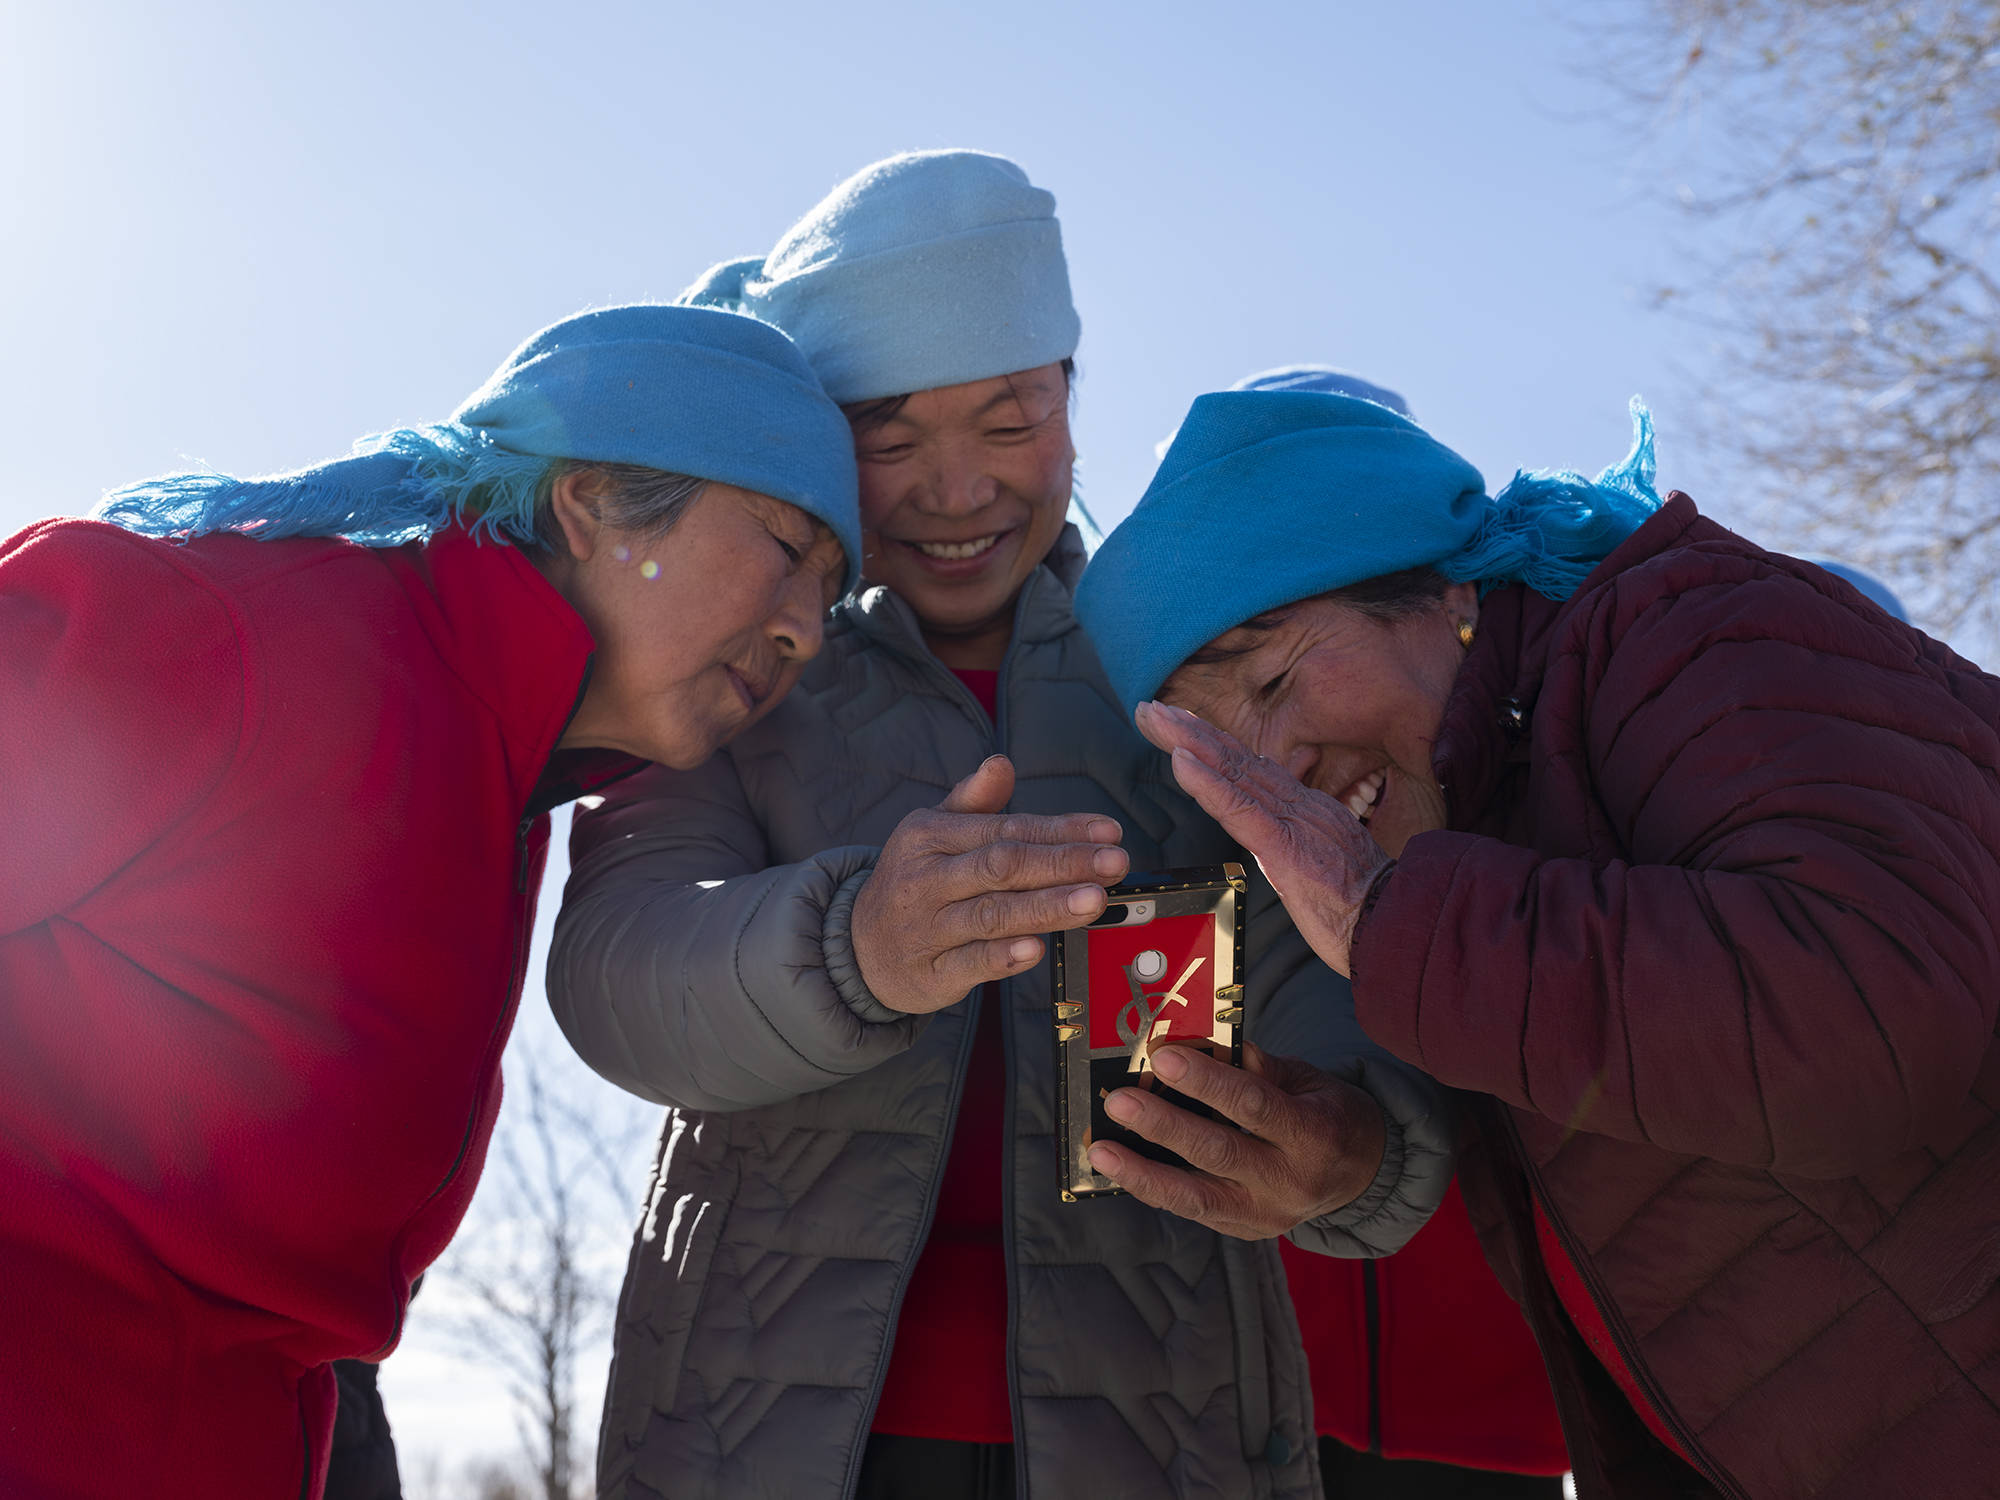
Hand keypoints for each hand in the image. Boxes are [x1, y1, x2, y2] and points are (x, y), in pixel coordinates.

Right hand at [851, 755, 1128, 1014]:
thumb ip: (973, 801)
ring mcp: (927, 928)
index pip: (1005, 828)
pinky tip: (1036, 949)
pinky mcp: (930, 973)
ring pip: (992, 915)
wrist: (858, 945)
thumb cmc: (914, 881)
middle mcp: (926, 879)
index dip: (1060, 830)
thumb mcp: (932, 832)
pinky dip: (1003, 957)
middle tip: (1114, 862)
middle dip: (1063, 863)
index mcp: (929, 836)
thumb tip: (1001, 763)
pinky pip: (970, 963)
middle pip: (1002, 867)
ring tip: (1094, 899)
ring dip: (1046, 907)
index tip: (1108, 832)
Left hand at [1086, 1043, 1386, 1238]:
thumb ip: (1263, 1068)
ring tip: (1102, 1150)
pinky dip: (1155, 1190)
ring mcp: (1268, 1214)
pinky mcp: (1246, 1230)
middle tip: (1119, 1101)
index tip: (1164, 1058)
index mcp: (1315, 1135)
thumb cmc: (1328, 1114)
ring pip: (1198, 1197)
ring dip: (1143, 1172)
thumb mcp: (1310, 1081)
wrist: (1361, 1175)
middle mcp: (1291, 1181)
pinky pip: (1194, 1211)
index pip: (1254, 1106)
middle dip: (1163, 1125)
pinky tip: (1122, 1170)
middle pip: (1218, 1153)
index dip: (1207, 1083)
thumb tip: (1213, 1045)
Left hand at [1134, 701, 1389, 976]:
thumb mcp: (1325, 863)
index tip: (1180, 724)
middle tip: (1152, 708)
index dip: (1212, 743)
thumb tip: (1286, 834)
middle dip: (1190, 731)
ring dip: (1188, 743)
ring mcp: (1290, 822)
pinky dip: (1207, 784)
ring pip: (1231, 773)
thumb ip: (1304, 842)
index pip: (1249, 768)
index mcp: (1303, 810)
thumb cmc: (1360, 905)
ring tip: (1157, 719)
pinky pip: (1239, 810)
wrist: (1393, 925)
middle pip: (1234, 759)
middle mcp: (1296, 805)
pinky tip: (1181, 762)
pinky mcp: (1285, 846)